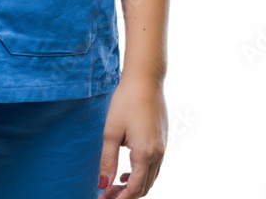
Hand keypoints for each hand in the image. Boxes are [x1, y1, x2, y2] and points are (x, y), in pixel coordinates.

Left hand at [98, 76, 167, 196]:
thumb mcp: (111, 131)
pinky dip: (142, 173)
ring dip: (135, 185)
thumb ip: (108, 160)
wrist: (145, 80)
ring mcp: (162, 147)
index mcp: (145, 154)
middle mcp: (158, 154)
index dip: (120, 198)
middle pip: (144, 187)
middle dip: (126, 194)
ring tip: (115, 185)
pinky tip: (128, 169)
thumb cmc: (126, 102)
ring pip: (151, 177)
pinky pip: (154, 166)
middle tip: (107, 194)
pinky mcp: (162, 140)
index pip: (135, 188)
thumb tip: (103, 184)